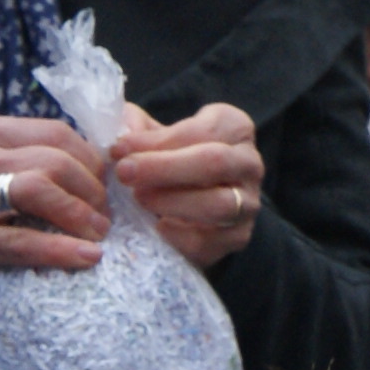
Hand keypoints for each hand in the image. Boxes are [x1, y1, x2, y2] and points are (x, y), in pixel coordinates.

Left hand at [115, 101, 263, 270]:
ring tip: (139, 198)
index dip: (157, 140)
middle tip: (124, 173)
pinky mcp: (238, 236)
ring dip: (171, 202)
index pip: (200, 130)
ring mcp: (248, 203)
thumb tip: (120, 133)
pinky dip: (179, 237)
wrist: (200, 197)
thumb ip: (140, 129)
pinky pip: (209, 241)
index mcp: (234, 128)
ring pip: (218, 204)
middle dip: (163, 168)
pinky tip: (156, 226)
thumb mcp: (161, 134)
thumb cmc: (176, 157)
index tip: (120, 148)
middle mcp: (249, 163)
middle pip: (213, 162)